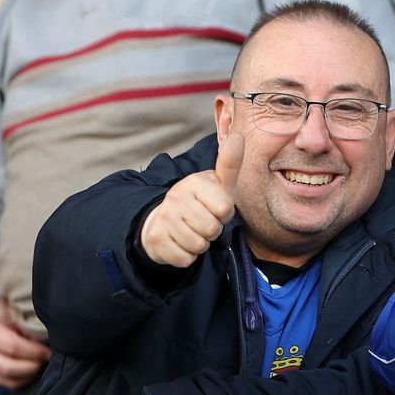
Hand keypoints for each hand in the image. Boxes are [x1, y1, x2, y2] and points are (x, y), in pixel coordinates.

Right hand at [0, 293, 50, 388]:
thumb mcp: (10, 310)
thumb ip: (25, 325)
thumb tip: (45, 340)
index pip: (13, 346)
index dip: (35, 351)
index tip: (50, 350)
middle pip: (8, 367)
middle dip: (33, 365)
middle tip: (48, 359)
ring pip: (8, 379)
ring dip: (30, 374)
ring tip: (43, 363)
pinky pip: (6, 383)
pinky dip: (23, 379)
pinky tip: (34, 369)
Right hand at [139, 132, 241, 267]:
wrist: (164, 221)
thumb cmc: (202, 202)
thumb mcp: (219, 184)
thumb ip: (230, 163)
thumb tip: (239, 136)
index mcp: (194, 182)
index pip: (224, 209)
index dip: (225, 214)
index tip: (216, 207)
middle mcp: (176, 197)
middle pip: (212, 229)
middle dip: (212, 230)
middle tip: (203, 221)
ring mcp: (163, 218)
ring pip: (199, 245)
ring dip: (201, 243)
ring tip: (192, 231)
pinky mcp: (156, 239)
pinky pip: (186, 258)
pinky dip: (188, 256)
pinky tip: (180, 242)